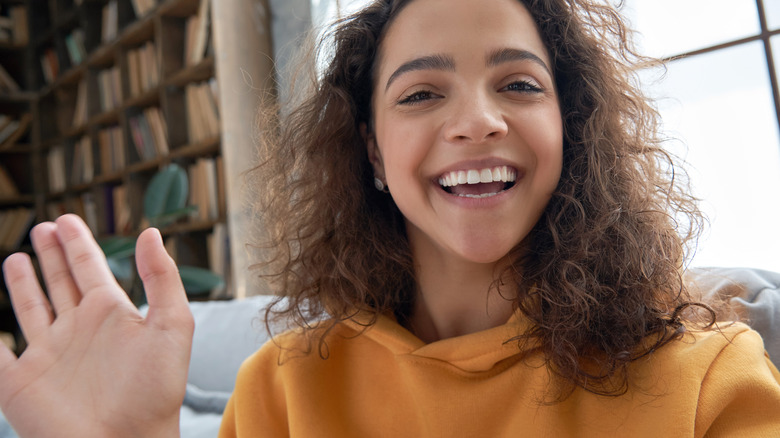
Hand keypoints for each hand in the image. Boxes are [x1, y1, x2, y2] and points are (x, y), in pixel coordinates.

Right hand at [0, 214, 193, 437]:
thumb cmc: (155, 390)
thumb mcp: (172, 326)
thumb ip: (162, 279)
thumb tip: (150, 233)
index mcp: (111, 314)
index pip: (89, 267)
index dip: (78, 243)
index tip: (66, 219)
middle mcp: (78, 329)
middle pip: (60, 281)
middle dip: (52, 253)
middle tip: (43, 226)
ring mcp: (48, 354)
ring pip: (31, 308)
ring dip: (24, 283)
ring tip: (18, 256)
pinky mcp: (20, 381)